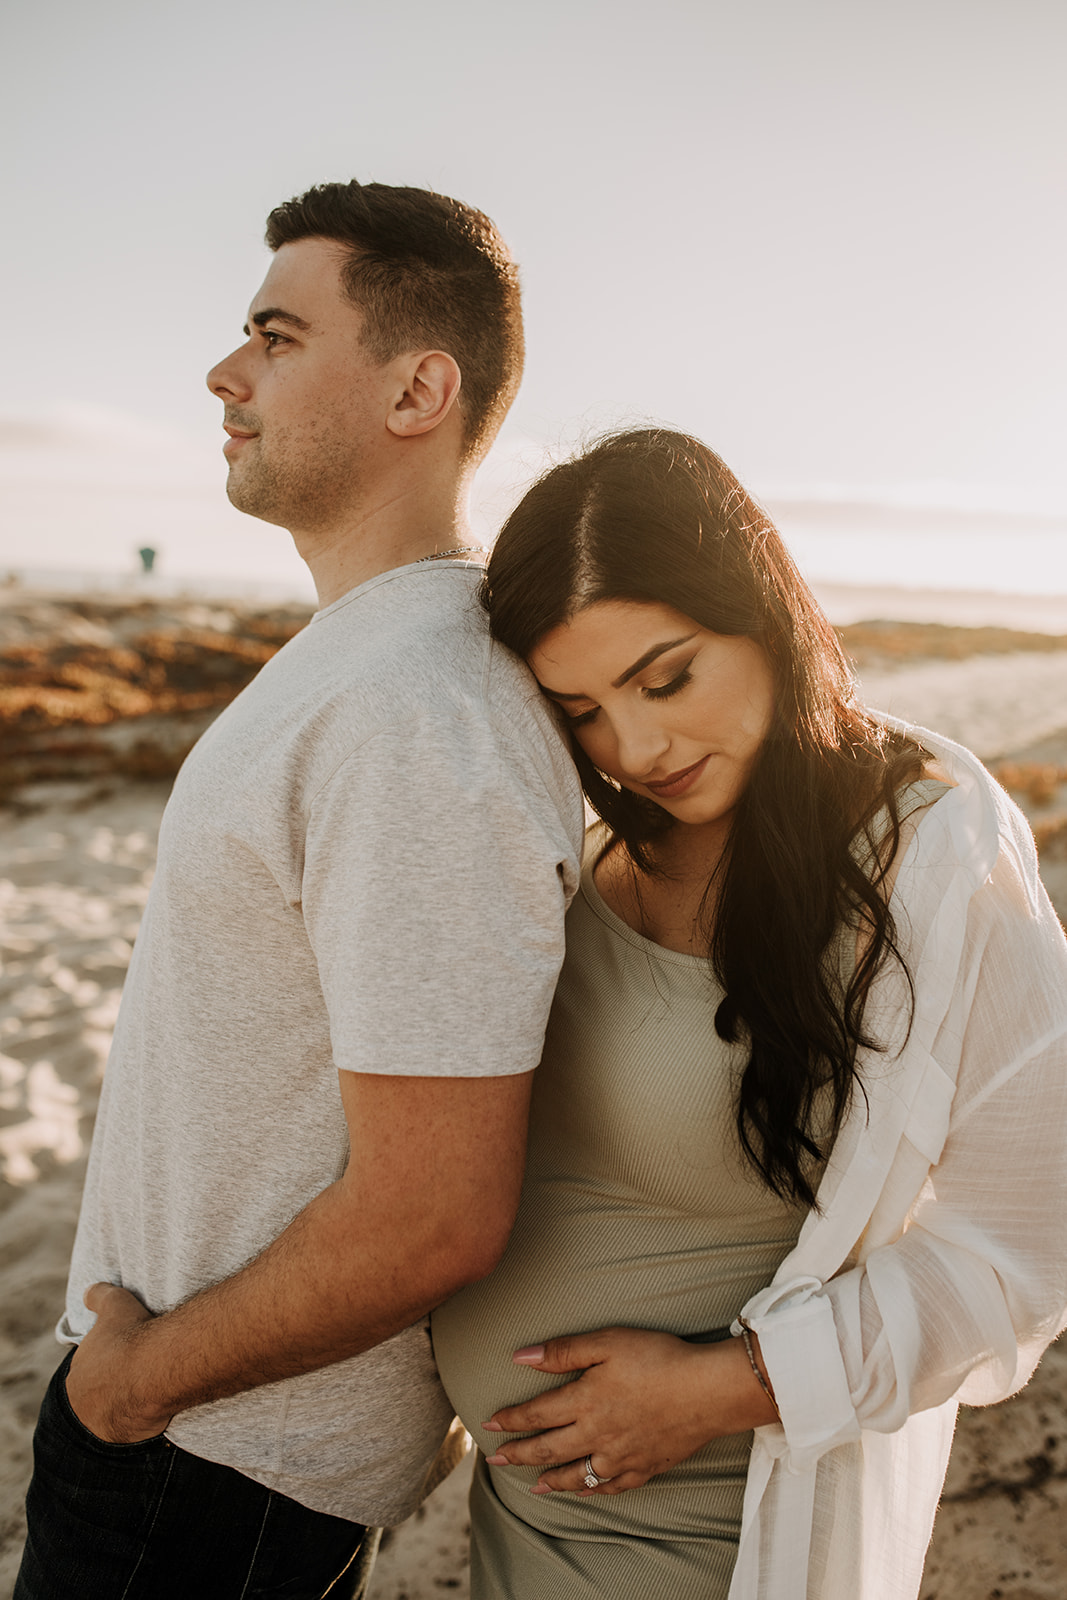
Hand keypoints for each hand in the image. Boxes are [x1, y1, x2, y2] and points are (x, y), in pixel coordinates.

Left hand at [64, 1283, 170, 1443]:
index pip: (86, 1374)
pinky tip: (155, 1409)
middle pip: (95, 1398)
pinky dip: (140, 1422)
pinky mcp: (122, 1438)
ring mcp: (99, 1426)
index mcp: (75, 1376)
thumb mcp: (114, 1305)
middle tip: (137, 1377)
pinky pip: (130, 1430)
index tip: (124, 1360)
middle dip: (111, 1390)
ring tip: (148, 1394)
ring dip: (125, 1408)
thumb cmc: (132, 1336)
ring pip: (111, 1416)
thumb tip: (90, 1292)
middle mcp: (80, 1405)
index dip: (105, 1367)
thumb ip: (100, 1296)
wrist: (153, 1368)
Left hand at [481, 1325, 771, 1494]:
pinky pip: (610, 1487)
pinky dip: (590, 1490)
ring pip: (576, 1475)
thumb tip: (520, 1357)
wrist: (708, 1391)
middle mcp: (597, 1435)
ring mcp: (621, 1456)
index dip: (510, 1419)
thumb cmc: (658, 1359)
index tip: (488, 1424)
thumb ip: (563, 1351)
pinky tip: (583, 1490)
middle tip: (495, 1460)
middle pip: (549, 1449)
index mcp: (585, 1401)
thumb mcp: (608, 1342)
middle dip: (519, 1454)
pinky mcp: (645, 1467)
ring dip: (550, 1480)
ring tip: (532, 1486)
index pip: (536, 1414)